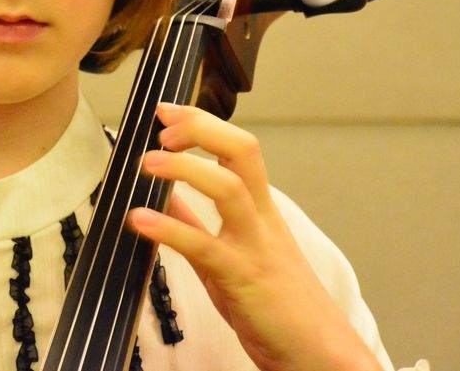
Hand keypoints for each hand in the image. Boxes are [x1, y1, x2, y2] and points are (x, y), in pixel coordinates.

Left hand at [126, 103, 381, 370]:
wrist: (319, 355)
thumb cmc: (276, 306)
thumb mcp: (230, 256)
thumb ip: (196, 225)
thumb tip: (163, 199)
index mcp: (261, 211)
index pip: (239, 149)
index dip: (203, 123)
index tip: (168, 112)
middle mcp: (262, 220)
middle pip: (242, 152)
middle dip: (202, 129)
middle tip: (163, 127)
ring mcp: (256, 247)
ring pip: (229, 189)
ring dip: (185, 168)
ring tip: (147, 163)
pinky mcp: (244, 279)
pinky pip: (205, 247)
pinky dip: (170, 229)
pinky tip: (140, 220)